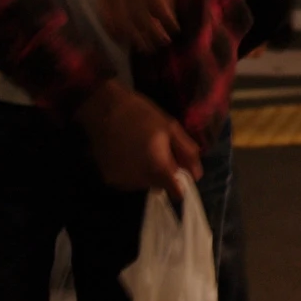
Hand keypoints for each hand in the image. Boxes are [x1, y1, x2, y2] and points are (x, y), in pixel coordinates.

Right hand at [76, 81, 202, 193]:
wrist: (103, 108)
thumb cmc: (141, 114)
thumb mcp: (170, 127)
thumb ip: (187, 152)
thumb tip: (197, 175)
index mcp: (157, 166)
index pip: (175, 192)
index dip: (181, 184)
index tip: (179, 172)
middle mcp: (139, 179)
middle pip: (159, 187)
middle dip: (163, 174)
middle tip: (158, 152)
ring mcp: (122, 180)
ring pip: (143, 185)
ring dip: (147, 174)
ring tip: (141, 151)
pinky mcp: (108, 178)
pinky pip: (128, 182)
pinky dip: (131, 173)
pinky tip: (128, 155)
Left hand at [96, 0, 185, 52]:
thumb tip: (122, 11)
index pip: (107, 17)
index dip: (117, 34)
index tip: (126, 41)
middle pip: (126, 23)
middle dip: (137, 40)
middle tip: (146, 47)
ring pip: (145, 21)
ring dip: (154, 35)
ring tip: (161, 41)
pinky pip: (163, 10)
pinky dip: (169, 22)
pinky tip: (173, 26)